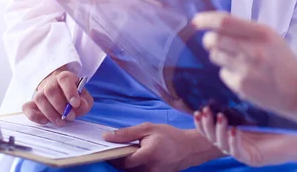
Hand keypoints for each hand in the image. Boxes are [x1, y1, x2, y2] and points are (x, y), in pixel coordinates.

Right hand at [22, 65, 92, 125]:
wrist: (62, 96)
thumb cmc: (74, 97)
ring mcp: (40, 92)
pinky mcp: (32, 103)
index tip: (76, 104)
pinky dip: (34, 116)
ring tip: (61, 121)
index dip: (70, 91)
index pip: (64, 78)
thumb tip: (80, 105)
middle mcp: (51, 83)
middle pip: (50, 90)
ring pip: (39, 98)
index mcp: (65, 77)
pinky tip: (45, 121)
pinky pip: (27, 107)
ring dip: (50, 113)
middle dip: (61, 106)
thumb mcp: (84, 98)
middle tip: (70, 116)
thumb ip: (85, 102)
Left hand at [103, 123, 222, 171]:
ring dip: (129, 165)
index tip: (111, 149)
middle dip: (121, 161)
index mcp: (148, 154)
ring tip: (135, 153)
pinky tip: (140, 159)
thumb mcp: (148, 128)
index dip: (115, 156)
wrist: (189, 148)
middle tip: (123, 150)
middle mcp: (150, 169)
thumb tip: (106, 137)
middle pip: (126, 170)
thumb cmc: (169, 136)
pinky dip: (136, 168)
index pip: (123, 162)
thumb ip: (127, 133)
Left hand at [192, 12, 296, 128]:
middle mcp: (253, 50)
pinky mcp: (241, 86)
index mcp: (262, 33)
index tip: (195, 21)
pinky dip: (229, 73)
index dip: (206, 20)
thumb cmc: (283, 62)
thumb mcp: (271, 38)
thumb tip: (216, 24)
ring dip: (218, 56)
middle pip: (213, 39)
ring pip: (215, 56)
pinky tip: (245, 76)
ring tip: (236, 60)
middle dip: (207, 40)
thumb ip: (247, 31)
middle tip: (211, 42)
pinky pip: (223, 74)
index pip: (225, 21)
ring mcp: (246, 69)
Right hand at [194, 107, 296, 166]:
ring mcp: (244, 152)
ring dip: (219, 131)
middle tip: (204, 113)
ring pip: (223, 145)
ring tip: (220, 117)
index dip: (203, 121)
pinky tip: (234, 130)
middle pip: (213, 137)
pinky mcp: (253, 159)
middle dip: (206, 125)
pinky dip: (234, 141)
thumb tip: (230, 80)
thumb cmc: (281, 120)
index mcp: (234, 131)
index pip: (213, 128)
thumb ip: (242, 101)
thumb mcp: (257, 107)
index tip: (197, 110)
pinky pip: (238, 152)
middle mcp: (237, 142)